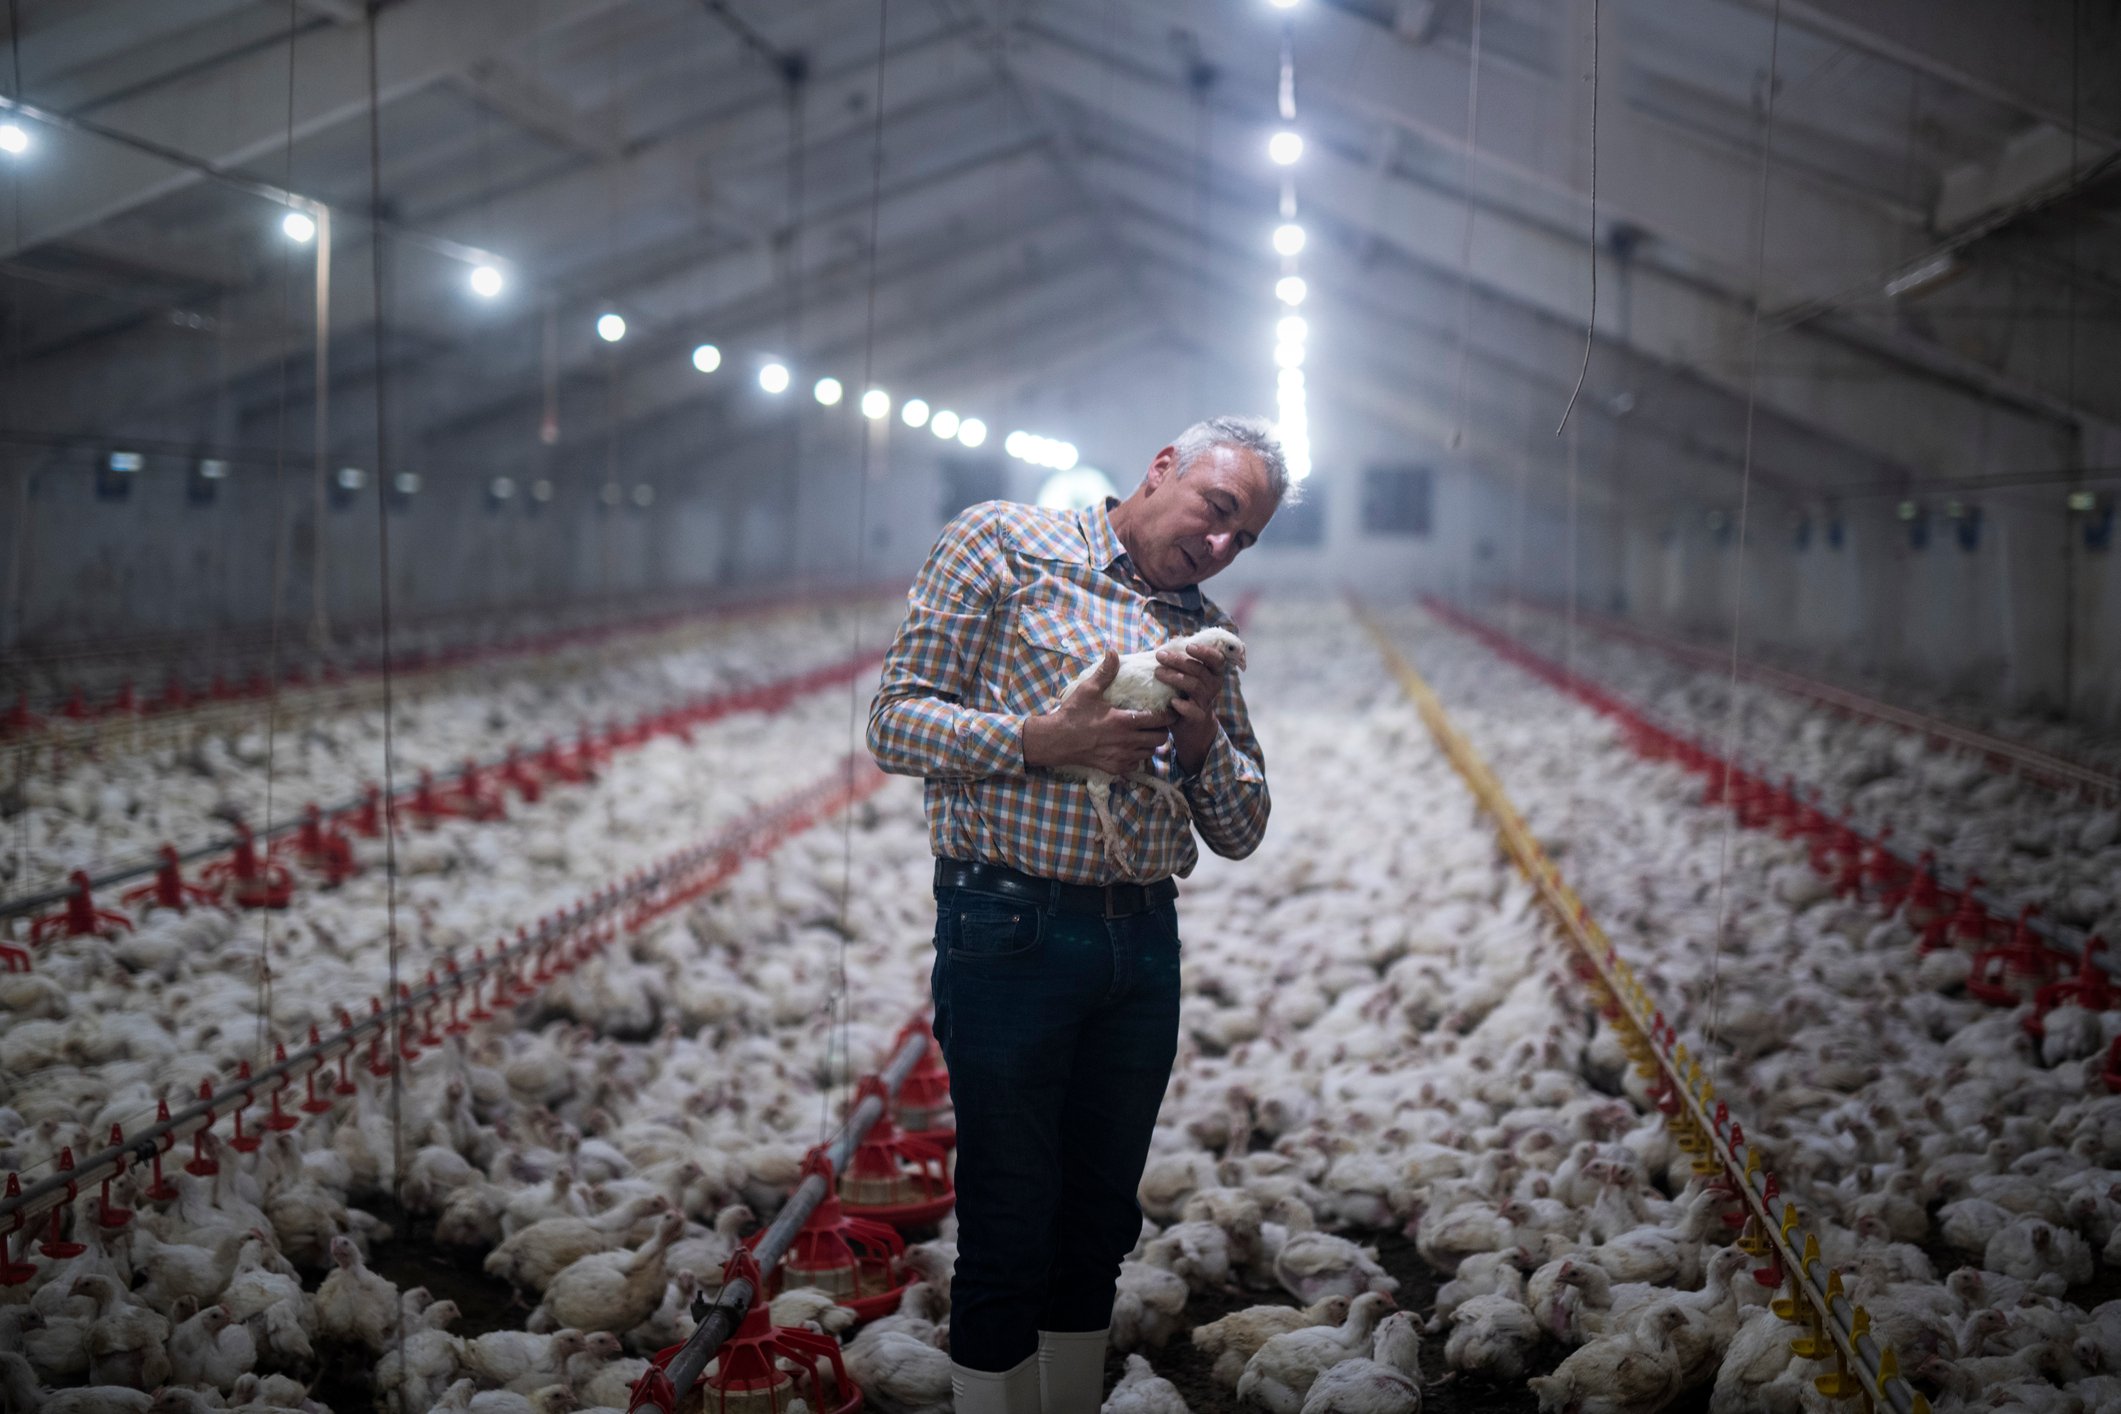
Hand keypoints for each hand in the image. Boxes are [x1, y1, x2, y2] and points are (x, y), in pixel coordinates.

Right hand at [1021, 650, 1172, 774]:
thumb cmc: (1073, 714)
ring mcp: (1122, 757)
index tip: (1171, 711)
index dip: (1169, 715)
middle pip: (1160, 739)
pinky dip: (1137, 757)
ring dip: (1151, 744)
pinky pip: (1136, 764)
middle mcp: (1127, 741)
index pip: (1159, 720)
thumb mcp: (1088, 690)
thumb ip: (1105, 672)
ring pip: (1150, 753)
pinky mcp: (1114, 767)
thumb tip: (1113, 652)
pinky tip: (1130, 748)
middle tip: (1158, 724)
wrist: (1057, 741)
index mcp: (1124, 720)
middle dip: (1163, 731)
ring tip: (1145, 735)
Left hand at [1154, 641, 1230, 773]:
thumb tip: (1168, 644)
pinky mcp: (1198, 717)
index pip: (1216, 659)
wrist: (1193, 728)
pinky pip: (1193, 710)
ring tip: (1158, 672)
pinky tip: (1173, 701)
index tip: (1189, 646)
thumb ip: (1182, 663)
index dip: (1204, 651)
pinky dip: (1183, 706)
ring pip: (1195, 686)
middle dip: (1179, 661)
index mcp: (1213, 674)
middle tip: (1160, 656)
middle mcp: (1213, 686)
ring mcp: (1206, 702)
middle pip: (1199, 670)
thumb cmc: (1187, 696)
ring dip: (1175, 678)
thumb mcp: (1188, 678)